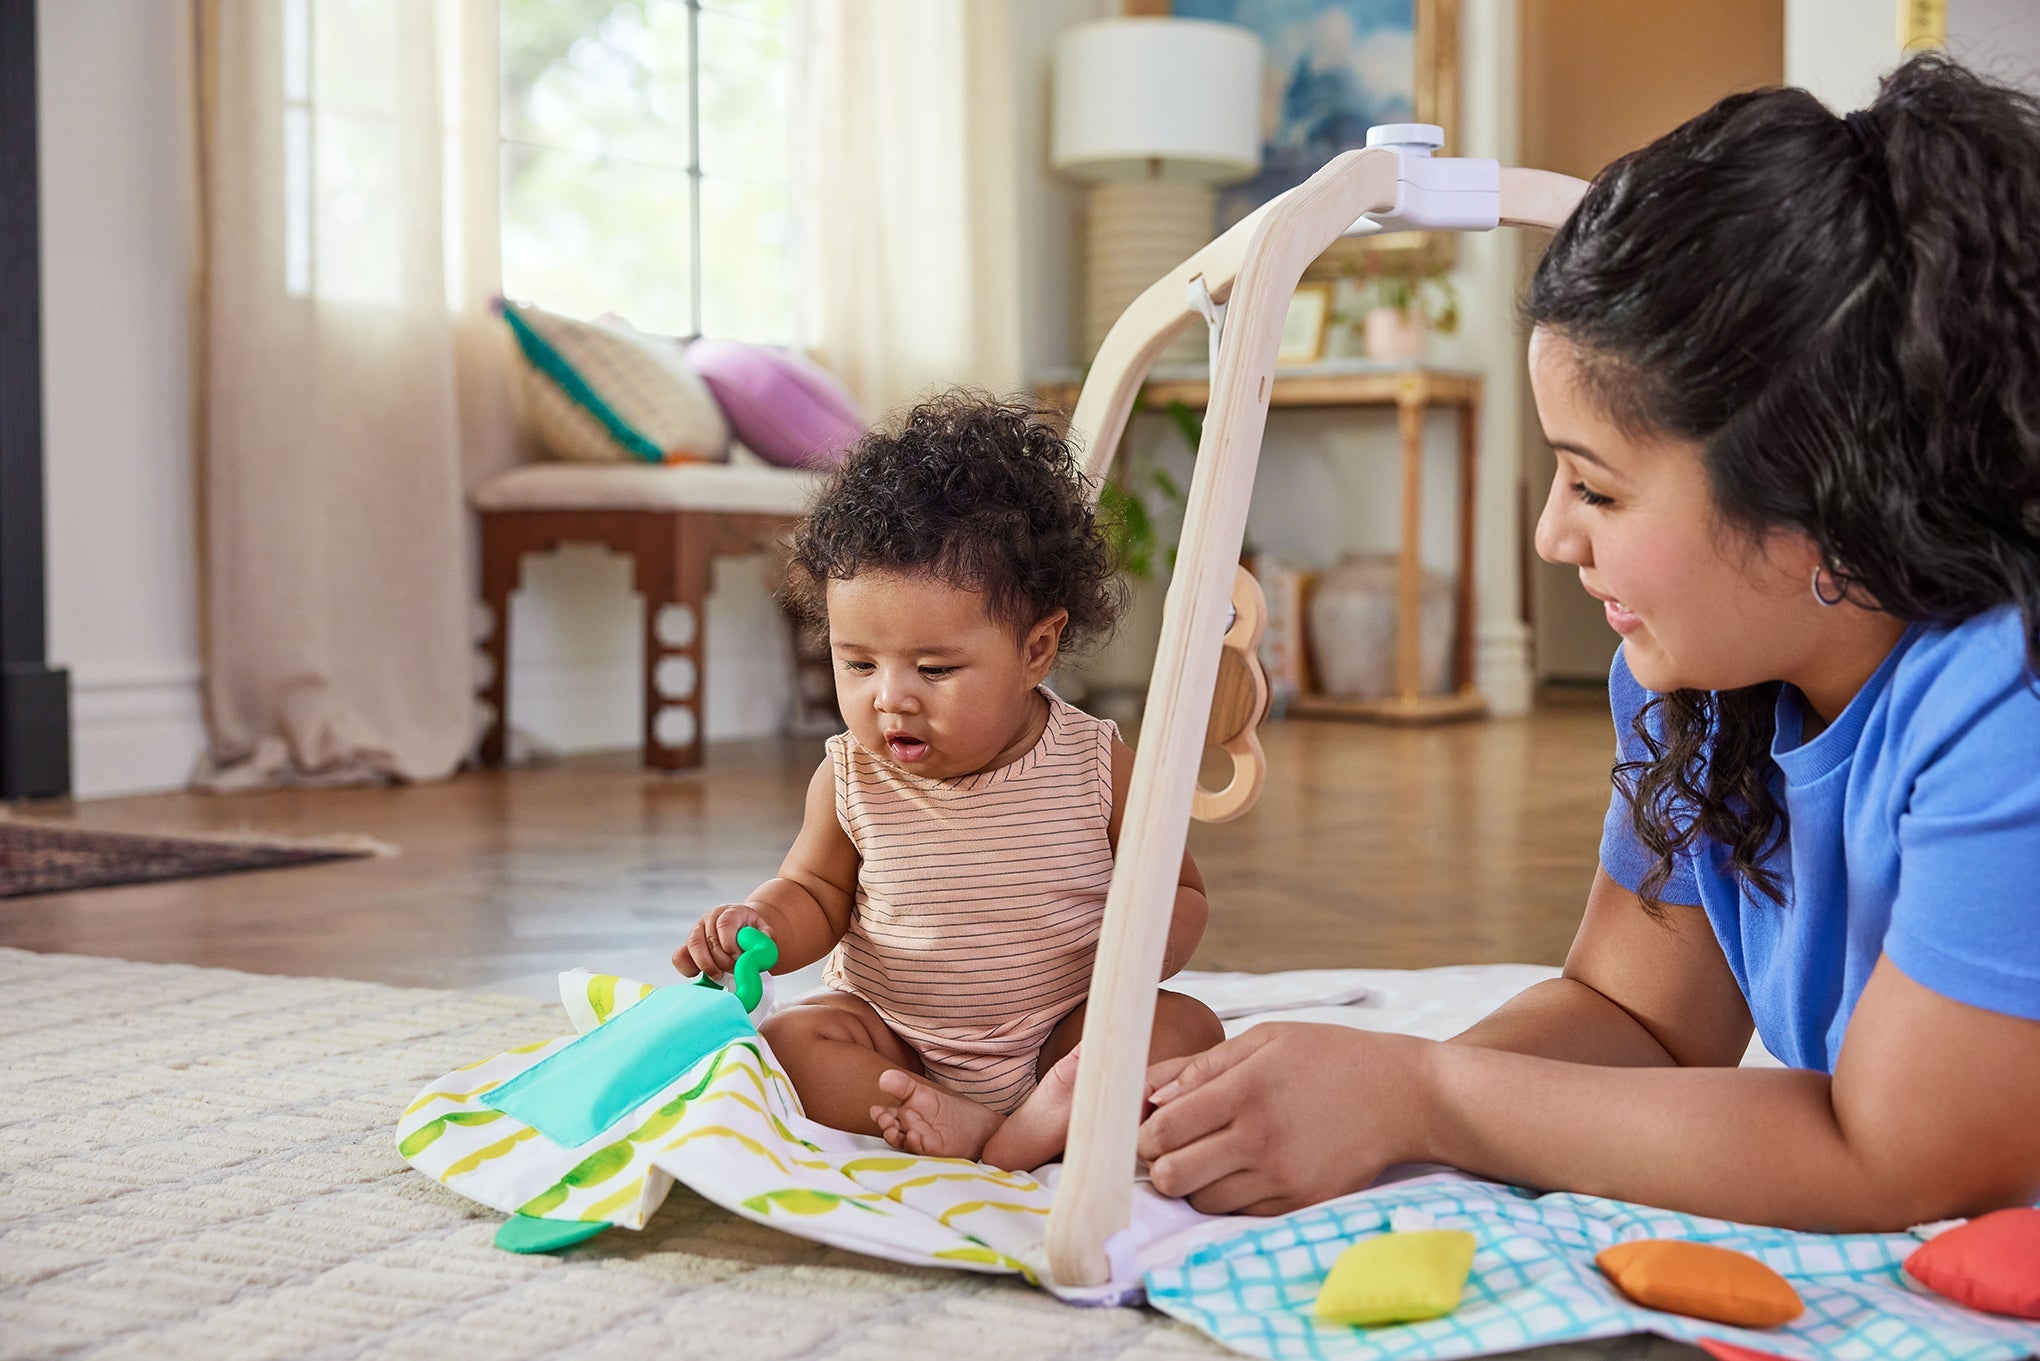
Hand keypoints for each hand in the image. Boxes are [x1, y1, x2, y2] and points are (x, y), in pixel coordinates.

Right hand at [673, 904, 770, 979]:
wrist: (746, 933)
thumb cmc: (756, 937)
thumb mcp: (766, 935)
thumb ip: (764, 942)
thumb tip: (755, 955)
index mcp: (731, 912)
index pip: (725, 924)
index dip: (730, 945)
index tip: (739, 959)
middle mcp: (711, 918)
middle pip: (709, 938)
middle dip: (722, 960)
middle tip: (734, 972)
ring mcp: (698, 931)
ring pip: (693, 946)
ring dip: (707, 966)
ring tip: (720, 977)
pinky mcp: (688, 946)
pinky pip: (679, 957)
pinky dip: (688, 969)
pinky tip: (700, 976)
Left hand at [1137, 1023, 1434, 1214]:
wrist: (1402, 1096)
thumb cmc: (1328, 1058)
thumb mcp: (1265, 1039)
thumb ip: (1202, 1066)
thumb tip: (1149, 1095)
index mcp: (1247, 1090)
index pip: (1162, 1129)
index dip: (1144, 1131)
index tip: (1152, 1123)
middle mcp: (1261, 1139)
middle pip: (1172, 1176)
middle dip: (1160, 1162)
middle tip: (1172, 1145)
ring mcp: (1282, 1178)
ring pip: (1200, 1200)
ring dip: (1193, 1182)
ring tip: (1211, 1153)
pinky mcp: (1300, 1204)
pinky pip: (1238, 1213)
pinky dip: (1228, 1195)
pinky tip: (1243, 1166)